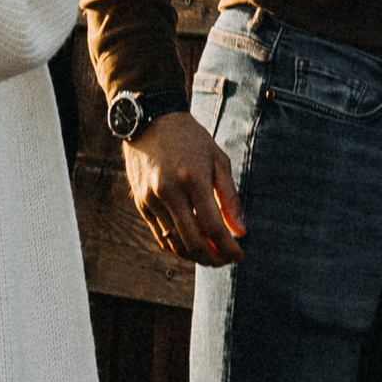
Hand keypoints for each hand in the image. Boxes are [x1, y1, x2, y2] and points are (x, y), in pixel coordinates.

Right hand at [126, 113, 244, 267]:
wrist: (151, 120)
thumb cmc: (191, 139)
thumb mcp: (218, 160)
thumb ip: (230, 197)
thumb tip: (240, 231)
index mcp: (193, 178)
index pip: (213, 226)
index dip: (228, 247)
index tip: (240, 255)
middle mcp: (169, 191)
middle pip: (193, 241)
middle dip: (213, 258)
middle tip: (226, 261)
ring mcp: (152, 199)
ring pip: (175, 243)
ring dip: (195, 257)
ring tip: (212, 257)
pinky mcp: (141, 203)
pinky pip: (160, 236)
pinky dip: (177, 247)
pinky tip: (192, 247)